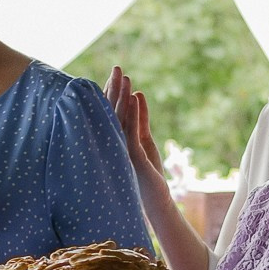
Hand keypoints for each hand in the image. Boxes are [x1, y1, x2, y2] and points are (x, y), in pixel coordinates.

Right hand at [105, 67, 167, 194]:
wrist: (155, 202)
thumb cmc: (149, 173)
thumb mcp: (146, 140)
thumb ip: (142, 119)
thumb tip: (137, 94)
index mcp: (117, 139)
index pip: (113, 111)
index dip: (113, 92)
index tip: (115, 74)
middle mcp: (115, 143)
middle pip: (113, 111)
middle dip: (115, 89)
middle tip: (117, 67)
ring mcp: (122, 150)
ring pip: (120, 118)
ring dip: (123, 97)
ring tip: (125, 76)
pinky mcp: (132, 157)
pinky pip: (131, 131)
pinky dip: (133, 114)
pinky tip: (134, 98)